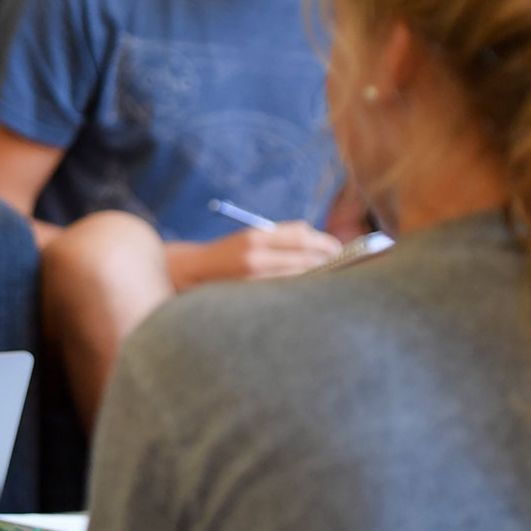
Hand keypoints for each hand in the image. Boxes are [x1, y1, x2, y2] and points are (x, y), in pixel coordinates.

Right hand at [166, 222, 343, 289]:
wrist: (191, 274)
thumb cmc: (227, 256)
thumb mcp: (249, 239)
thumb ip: (280, 240)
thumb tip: (321, 246)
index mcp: (255, 235)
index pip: (301, 234)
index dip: (323, 241)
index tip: (336, 248)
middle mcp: (255, 255)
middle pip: (304, 256)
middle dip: (326, 261)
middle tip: (339, 264)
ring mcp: (253, 278)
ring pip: (299, 276)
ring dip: (315, 277)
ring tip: (325, 278)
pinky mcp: (252, 296)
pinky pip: (286, 292)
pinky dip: (299, 289)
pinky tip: (305, 291)